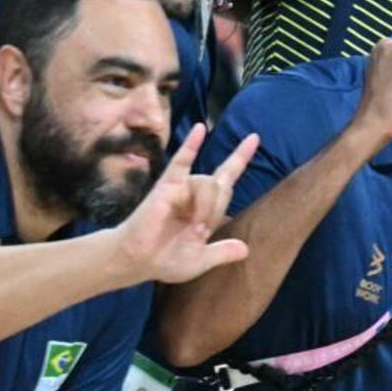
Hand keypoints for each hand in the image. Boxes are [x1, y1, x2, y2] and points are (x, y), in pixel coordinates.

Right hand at [112, 126, 259, 282]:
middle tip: (199, 232)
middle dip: (216, 209)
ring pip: (209, 184)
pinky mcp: (168, 185)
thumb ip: (222, 253)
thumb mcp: (199, 260)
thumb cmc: (164, 260)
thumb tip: (245, 250)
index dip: (239, 159)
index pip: (226, 180)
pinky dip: (192, 145)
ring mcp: (182, 187)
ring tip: (194, 229)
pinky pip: (182, 161)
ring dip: (206, 208)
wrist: (137, 261)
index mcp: (205, 209)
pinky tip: (200, 129)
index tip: (254, 138)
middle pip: (222, 186)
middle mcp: (195, 194)